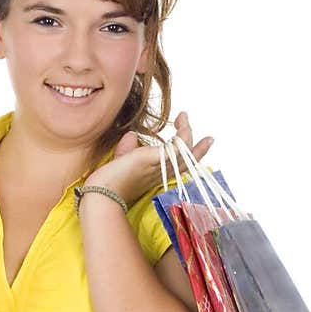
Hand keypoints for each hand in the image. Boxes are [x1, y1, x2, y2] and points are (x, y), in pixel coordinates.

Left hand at [83, 109, 213, 205]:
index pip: (174, 168)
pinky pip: (179, 147)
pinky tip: (182, 121)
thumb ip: (127, 150)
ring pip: (186, 153)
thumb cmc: (107, 183)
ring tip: (184, 117)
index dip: (187, 158)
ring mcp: (159, 168)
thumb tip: (131, 135)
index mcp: (152, 177)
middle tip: (210, 138)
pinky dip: (184, 134)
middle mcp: (160, 174)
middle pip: (187, 163)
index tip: (199, 148)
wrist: (100, 194)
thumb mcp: (121, 163)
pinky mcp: (156, 160)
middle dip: (199, 150)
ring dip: (188, 133)